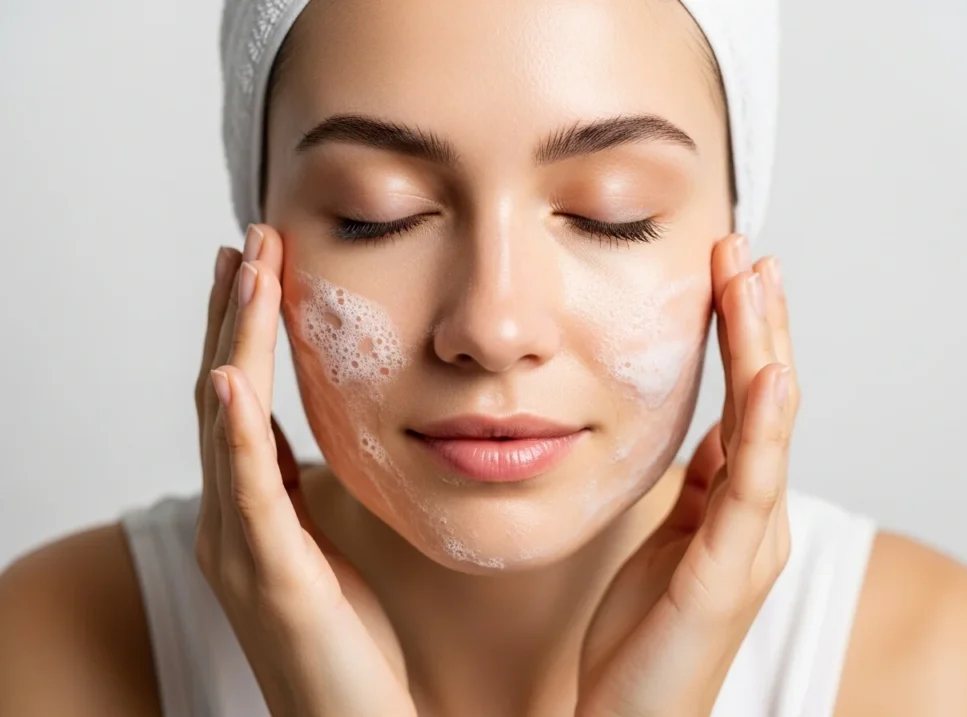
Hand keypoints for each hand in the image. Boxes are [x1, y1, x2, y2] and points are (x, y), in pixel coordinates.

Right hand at [193, 225, 415, 716]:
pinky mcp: (270, 575)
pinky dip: (234, 432)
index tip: (257, 265)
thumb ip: (309, 495)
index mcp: (251, 510)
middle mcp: (232, 519)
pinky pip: (249, 491)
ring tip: (247, 270)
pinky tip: (230, 376)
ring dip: (237, 342)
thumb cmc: (348, 641)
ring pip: (226, 424)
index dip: (244, 330)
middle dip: (237, 313)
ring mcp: (243, 546)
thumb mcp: (328, 547)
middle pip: (222, 394)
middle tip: (250, 240)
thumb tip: (315, 444)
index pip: (238, 400)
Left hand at [578, 234, 798, 716]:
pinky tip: (768, 376)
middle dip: (757, 323)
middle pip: (766, 400)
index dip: (743, 337)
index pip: (747, 404)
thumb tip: (705, 436)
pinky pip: (751, 489)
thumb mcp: (668, 543)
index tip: (728, 273)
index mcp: (736, 507)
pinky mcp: (726, 574)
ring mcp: (749, 544)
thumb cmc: (646, 636)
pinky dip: (766, 428)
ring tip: (754, 279)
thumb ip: (695, 492)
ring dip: (762, 349)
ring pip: (766, 428)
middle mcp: (754, 518)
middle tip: (744, 251)